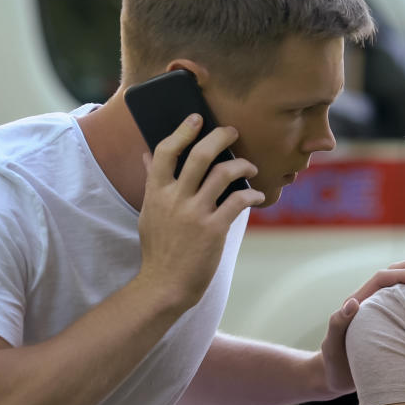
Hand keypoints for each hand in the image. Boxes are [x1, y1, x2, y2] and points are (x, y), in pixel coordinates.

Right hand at [134, 114, 265, 306]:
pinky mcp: (214, 229)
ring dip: (242, 164)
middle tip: (233, 131)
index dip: (181, 131)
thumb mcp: (149, 212)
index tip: (196, 119)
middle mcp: (175, 199)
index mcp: (156, 193)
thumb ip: (151, 182)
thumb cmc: (159, 248)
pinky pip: (238, 201)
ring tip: (250, 165)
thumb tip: (147, 154)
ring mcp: (195, 214)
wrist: (165, 285)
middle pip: (199, 155)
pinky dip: (252, 193)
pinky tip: (257, 194)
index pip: (164, 152)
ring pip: (223, 174)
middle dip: (219, 137)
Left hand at [318, 255, 404, 394]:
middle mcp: (371, 301)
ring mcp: (381, 309)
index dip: (403, 274)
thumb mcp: (333, 343)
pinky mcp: (389, 320)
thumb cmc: (333, 362)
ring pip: (401, 283)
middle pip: (394, 273)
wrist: (334, 376)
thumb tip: (353, 302)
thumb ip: (339, 323)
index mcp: (360, 301)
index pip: (382, 279)